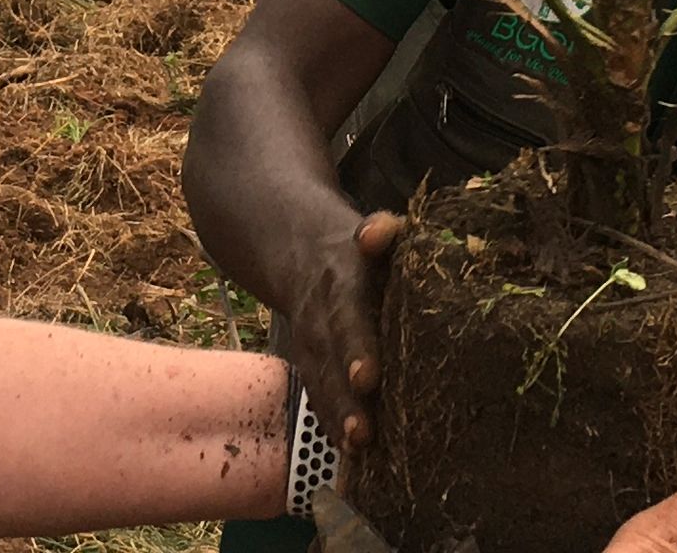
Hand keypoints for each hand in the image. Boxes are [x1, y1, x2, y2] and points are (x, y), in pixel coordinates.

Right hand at [278, 209, 402, 449]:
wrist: (293, 243)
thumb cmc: (355, 244)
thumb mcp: (370, 228)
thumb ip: (383, 229)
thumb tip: (377, 231)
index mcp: (343, 278)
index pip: (349, 314)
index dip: (356, 346)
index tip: (368, 379)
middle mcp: (321, 312)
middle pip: (332, 357)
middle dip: (346, 394)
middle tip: (364, 432)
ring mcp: (310, 336)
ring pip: (321, 377)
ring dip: (337, 413)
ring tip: (357, 447)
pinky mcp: (308, 356)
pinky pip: (316, 388)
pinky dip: (330, 418)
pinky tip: (346, 449)